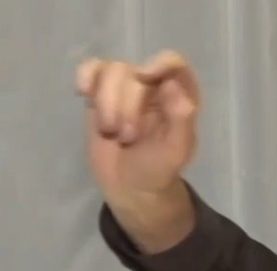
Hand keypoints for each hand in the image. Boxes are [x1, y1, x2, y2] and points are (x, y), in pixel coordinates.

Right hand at [76, 50, 198, 201]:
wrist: (131, 187)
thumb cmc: (158, 169)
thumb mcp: (176, 151)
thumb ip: (181, 120)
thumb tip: (174, 85)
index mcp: (180, 97)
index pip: (174, 64)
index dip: (160, 63)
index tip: (144, 76)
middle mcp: (154, 86)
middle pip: (134, 73)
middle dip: (126, 106)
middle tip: (127, 138)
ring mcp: (126, 88)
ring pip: (111, 70)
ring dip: (106, 102)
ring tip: (110, 132)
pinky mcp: (101, 94)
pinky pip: (92, 70)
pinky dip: (86, 77)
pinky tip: (83, 93)